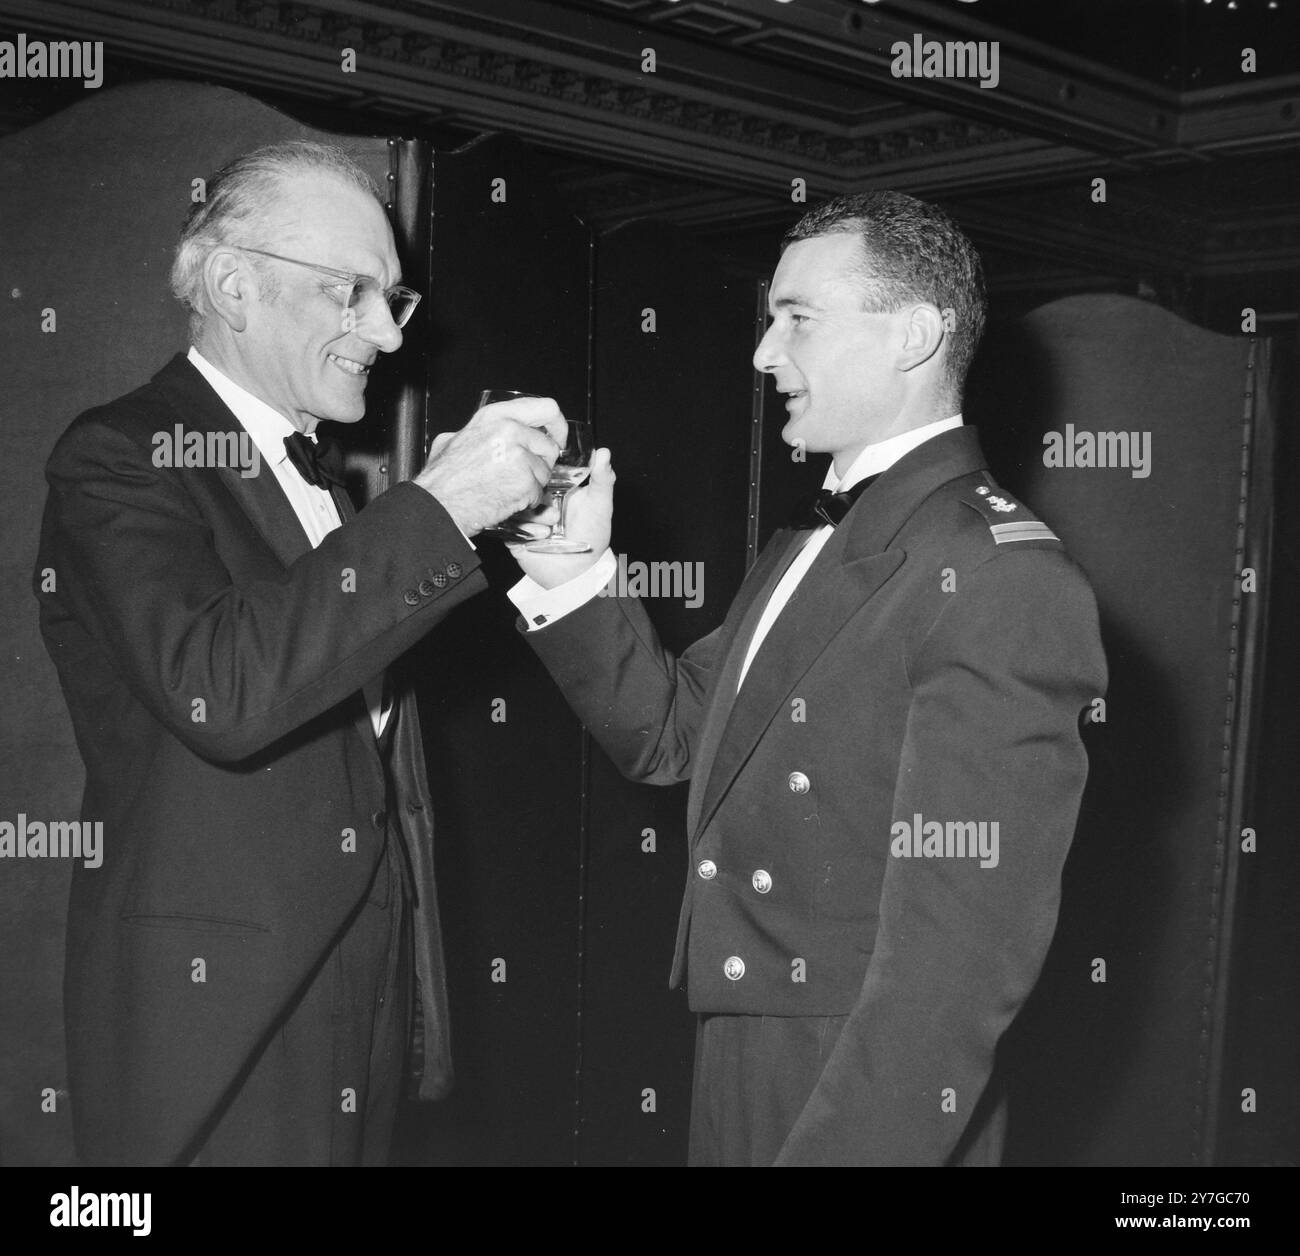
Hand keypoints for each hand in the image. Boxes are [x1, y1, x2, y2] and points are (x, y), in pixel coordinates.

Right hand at [415, 397, 565, 534]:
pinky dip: (526, 502)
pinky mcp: (525, 481)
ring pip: (545, 473)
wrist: (438, 506)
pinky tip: (505, 501)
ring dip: (531, 486)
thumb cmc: (442, 479)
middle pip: (549, 446)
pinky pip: (539, 493)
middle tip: (522, 475)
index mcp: (495, 416)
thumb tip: (496, 430)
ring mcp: (519, 456)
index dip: (557, 425)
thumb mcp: (455, 439)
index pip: (546, 408)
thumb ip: (481, 431)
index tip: (557, 438)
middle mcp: (510, 430)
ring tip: (504, 489)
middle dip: (540, 464)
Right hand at [508, 447, 614, 587]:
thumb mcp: (600, 504)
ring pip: (515, 502)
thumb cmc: (592, 535)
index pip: (541, 465)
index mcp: (555, 484)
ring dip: (533, 515)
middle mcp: (537, 496)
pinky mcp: (513, 531)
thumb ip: (603, 479)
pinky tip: (541, 537)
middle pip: (524, 482)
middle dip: (537, 494)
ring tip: (551, 528)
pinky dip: (525, 529)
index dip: (543, 466)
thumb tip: (605, 452)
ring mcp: (524, 513)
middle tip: (555, 510)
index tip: (550, 476)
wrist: (579, 571)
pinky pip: (507, 523)